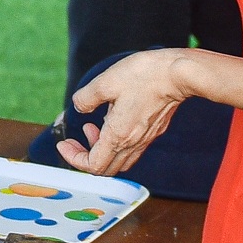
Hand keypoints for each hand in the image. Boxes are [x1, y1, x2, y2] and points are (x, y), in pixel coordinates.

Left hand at [53, 49, 186, 175]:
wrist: (178, 73)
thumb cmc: (144, 75)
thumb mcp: (105, 82)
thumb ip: (86, 98)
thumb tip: (78, 107)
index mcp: (118, 136)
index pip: (93, 166)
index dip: (74, 159)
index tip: (64, 144)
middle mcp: (133, 143)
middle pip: (106, 169)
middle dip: (86, 157)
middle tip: (75, 140)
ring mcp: (146, 139)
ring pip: (120, 160)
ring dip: (101, 150)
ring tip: (93, 126)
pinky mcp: (153, 131)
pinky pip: (131, 149)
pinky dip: (116, 142)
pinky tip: (112, 119)